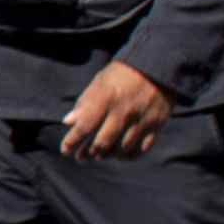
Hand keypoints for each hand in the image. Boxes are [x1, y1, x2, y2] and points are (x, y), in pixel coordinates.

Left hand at [59, 61, 174, 159]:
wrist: (157, 66)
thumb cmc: (122, 74)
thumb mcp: (100, 82)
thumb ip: (84, 103)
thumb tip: (68, 122)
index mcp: (106, 98)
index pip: (84, 126)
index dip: (72, 142)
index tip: (65, 150)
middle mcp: (123, 111)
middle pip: (102, 143)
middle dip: (88, 153)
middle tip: (81, 157)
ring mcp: (141, 120)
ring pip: (121, 150)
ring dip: (108, 155)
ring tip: (99, 155)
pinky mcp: (156, 125)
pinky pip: (141, 149)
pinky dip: (128, 155)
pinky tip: (120, 154)